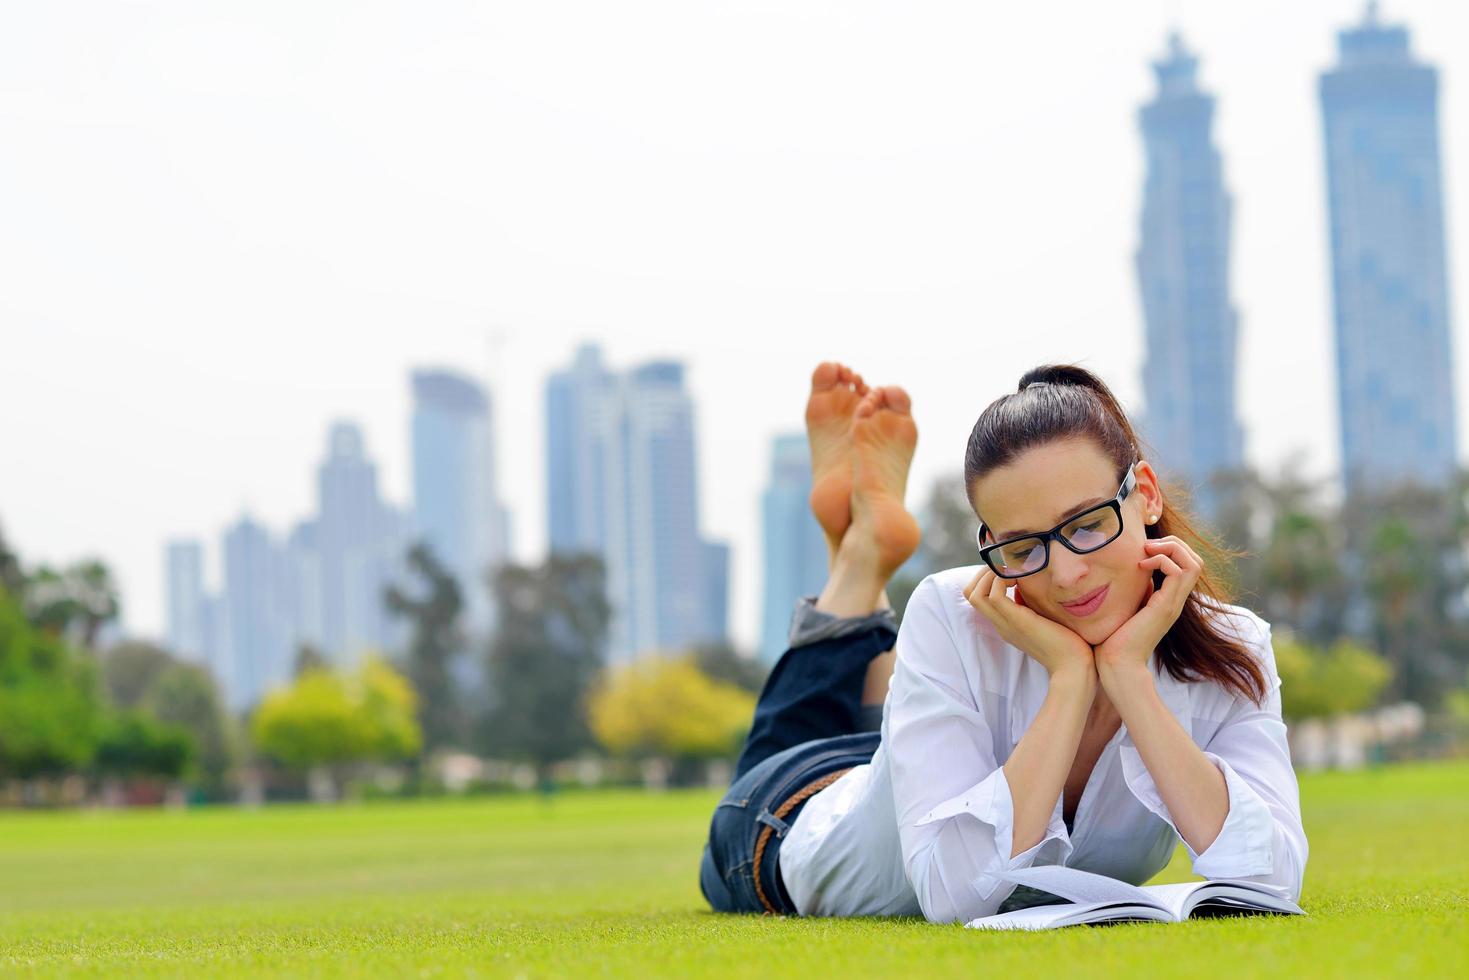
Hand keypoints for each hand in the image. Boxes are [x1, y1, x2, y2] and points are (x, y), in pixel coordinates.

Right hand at [965, 568, 1094, 679]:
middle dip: (983, 573)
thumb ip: (1032, 605)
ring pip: (975, 594)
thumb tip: (1026, 586)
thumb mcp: (1045, 618)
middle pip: (970, 594)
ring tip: (1011, 571)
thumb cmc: (1068, 643)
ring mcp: (1006, 623)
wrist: (1074, 667)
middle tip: (1006, 567)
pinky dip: (1001, 579)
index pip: (978, 597)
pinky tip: (1020, 578)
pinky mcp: (1016, 621)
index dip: (987, 578)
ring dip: (990, 574)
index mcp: (1006, 623)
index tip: (1009, 570)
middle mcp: (1001, 623)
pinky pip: (994, 595)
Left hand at [1093, 536, 1202, 672]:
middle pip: (1196, 560)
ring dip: (1171, 548)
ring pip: (1193, 564)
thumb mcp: (1126, 606)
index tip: (1144, 549)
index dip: (1171, 548)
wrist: (1116, 664)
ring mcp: (1173, 604)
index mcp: (1167, 599)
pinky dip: (1162, 560)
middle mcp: (1175, 601)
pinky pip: (1178, 572)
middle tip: (1148, 545)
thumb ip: (1136, 590)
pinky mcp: (1165, 607)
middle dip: (1174, 543)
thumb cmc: (1113, 639)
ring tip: (1147, 550)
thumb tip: (1136, 573)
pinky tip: (1141, 566)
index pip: (1187, 564)